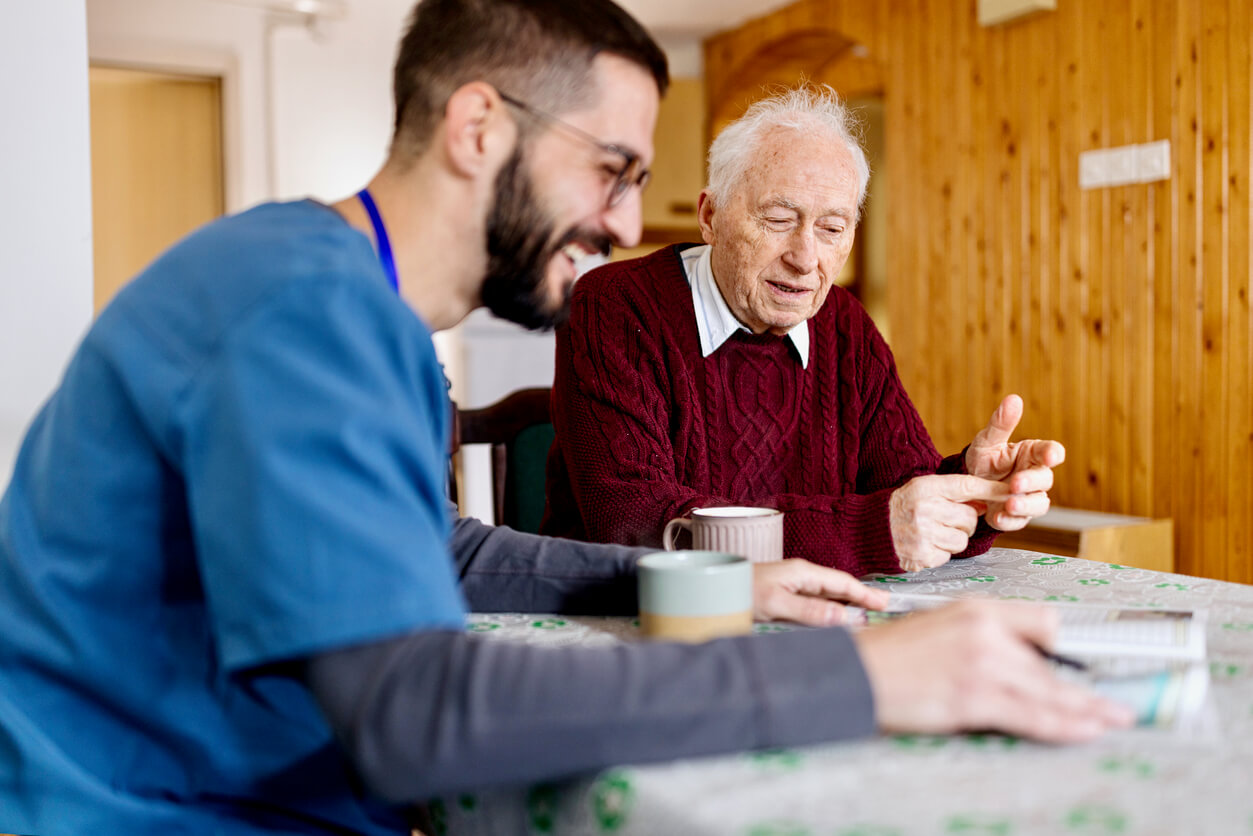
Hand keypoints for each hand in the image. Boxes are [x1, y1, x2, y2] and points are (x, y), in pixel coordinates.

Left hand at [751, 559, 890, 626]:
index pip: (841, 582)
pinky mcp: (784, 595)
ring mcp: (792, 585)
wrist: (713, 589)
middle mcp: (800, 576)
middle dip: (860, 596)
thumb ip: (809, 610)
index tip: (884, 603)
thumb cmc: (741, 591)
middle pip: (837, 586)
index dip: (864, 593)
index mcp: (802, 572)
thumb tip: (843, 617)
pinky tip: (834, 616)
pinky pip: (815, 600)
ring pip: (827, 593)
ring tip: (865, 612)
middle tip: (883, 607)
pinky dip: (830, 607)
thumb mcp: (777, 603)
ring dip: (846, 602)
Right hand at [854, 600, 1134, 741]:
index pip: (1043, 622)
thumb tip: (1020, 664)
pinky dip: (1064, 725)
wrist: (855, 673)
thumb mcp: (940, 626)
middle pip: (1050, 664)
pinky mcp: (974, 697)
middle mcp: (985, 631)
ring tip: (1112, 718)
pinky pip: (1032, 715)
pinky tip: (1084, 729)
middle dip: (1084, 688)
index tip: (1091, 661)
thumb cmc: (890, 655)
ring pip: (1049, 691)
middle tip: (1116, 702)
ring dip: (1086, 709)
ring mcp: (982, 664)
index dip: (1068, 647)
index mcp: (977, 609)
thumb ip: (982, 638)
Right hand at [889, 474, 1012, 571]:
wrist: (869, 530)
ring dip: (952, 539)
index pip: (967, 485)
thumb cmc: (901, 507)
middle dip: (963, 522)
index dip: (992, 490)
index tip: (1013, 491)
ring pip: (962, 540)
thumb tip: (986, 502)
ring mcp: (923, 534)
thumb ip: (953, 493)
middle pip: (969, 518)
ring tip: (932, 533)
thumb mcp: (922, 490)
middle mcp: (925, 509)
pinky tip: (924, 545)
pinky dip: (940, 553)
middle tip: (945, 520)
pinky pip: (948, 556)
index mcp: (926, 487)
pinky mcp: (922, 555)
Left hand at [965, 394, 1064, 530]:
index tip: (1051, 456)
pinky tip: (997, 517)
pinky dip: (1009, 521)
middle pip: (1045, 480)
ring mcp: (1028, 497)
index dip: (1053, 453)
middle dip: (1031, 482)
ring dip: (1025, 505)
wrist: (967, 485)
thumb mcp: (987, 441)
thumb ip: (1000, 423)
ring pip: (1038, 504)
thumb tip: (1013, 399)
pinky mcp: (1017, 516)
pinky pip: (1019, 521)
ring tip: (1009, 504)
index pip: (1051, 451)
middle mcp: (1034, 476)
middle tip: (1015, 483)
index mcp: (1032, 454)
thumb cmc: (984, 459)